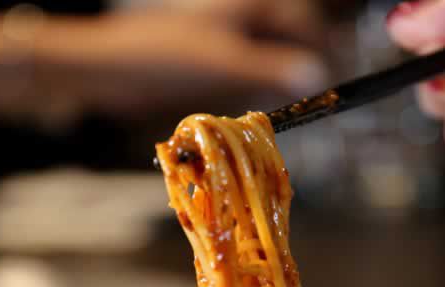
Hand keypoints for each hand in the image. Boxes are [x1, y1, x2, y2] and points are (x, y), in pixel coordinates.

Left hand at [61, 9, 328, 118]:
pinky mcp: (207, 64)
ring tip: (292, 113)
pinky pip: (244, 79)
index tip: (338, 86)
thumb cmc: (162, 57)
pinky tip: (256, 117)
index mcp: (250, 5)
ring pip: (267, 64)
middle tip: (318, 104)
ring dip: (277, 87)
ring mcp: (223, 40)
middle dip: (302, 71)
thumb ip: (273, 69)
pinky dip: (253, 95)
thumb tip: (319, 78)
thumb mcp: (225, 63)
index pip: (306, 24)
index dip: (325, 53)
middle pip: (289, 43)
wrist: (105, 71)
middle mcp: (240, 18)